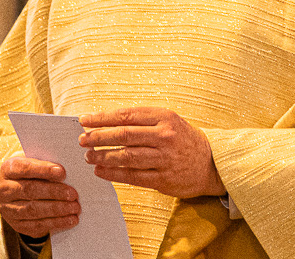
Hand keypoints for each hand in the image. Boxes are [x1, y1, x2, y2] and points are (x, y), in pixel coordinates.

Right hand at [0, 153, 81, 237]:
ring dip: (56, 210)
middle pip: (29, 190)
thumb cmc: (29, 175)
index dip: (43, 170)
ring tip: (74, 207)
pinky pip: (36, 225)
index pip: (24, 169)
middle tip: (73, 194)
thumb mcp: (33, 165)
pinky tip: (69, 219)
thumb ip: (45, 167)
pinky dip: (55, 223)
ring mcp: (7, 209)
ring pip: (33, 210)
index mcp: (7, 169)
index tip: (62, 173)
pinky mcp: (16, 224)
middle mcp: (3, 190)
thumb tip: (63, 174)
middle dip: (54, 192)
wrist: (15, 192)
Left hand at [78, 107, 224, 198]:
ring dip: (103, 156)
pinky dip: (114, 174)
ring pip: (126, 157)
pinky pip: (133, 176)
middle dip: (98, 137)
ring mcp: (164, 158)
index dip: (102, 118)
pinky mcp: (164, 179)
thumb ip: (141, 120)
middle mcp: (164, 136)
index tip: (84, 120)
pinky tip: (101, 171)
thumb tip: (105, 121)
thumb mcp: (167, 120)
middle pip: (123, 135)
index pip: (126, 115)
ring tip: (89, 156)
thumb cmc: (183, 138)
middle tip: (82, 140)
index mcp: (163, 117)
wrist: (212, 163)